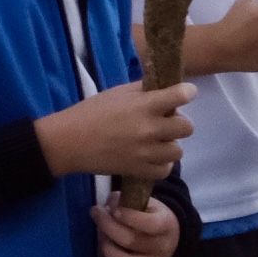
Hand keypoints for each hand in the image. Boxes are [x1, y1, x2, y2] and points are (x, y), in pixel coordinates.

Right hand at [37, 82, 195, 181]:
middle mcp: (148, 129)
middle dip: (179, 122)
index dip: (187, 92)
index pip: (179, 96)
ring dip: (170, 144)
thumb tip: (162, 85)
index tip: (186, 92)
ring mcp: (145, 153)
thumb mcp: (117, 93)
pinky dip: (162, 163)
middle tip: (166, 121)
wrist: (70, 142)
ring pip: (178, 150)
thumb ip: (142, 89)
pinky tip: (153, 156)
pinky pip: (165, 169)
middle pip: (186, 127)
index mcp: (143, 106)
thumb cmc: (91, 112)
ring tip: (158, 141)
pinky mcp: (138, 171)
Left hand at [91, 195, 179, 256]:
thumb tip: (105, 209)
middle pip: (131, 241)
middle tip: (97, 216)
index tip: (113, 210)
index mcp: (166, 224)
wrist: (167, 236)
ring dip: (108, 250)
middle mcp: (164, 247)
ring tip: (103, 240)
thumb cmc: (150, 215)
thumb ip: (125, 201)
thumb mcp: (144, 202)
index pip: (150, 224)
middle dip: (108, 227)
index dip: (129, 217)